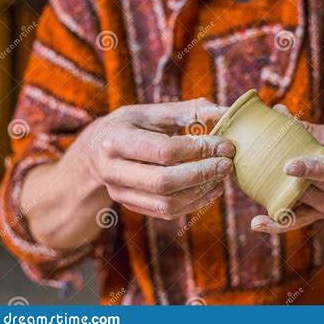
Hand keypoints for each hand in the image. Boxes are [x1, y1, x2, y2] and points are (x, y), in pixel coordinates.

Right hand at [86, 98, 234, 218]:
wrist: (97, 150)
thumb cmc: (130, 126)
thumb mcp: (153, 112)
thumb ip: (188, 111)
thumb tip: (225, 113)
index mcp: (116, 140)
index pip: (164, 150)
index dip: (199, 149)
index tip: (226, 145)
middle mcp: (112, 170)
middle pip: (163, 182)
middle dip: (201, 174)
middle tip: (227, 165)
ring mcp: (119, 193)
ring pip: (166, 203)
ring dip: (200, 192)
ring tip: (221, 177)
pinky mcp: (131, 206)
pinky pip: (166, 212)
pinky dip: (194, 203)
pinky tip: (211, 189)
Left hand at [251, 106, 323, 232]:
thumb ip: (309, 130)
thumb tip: (277, 112)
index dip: (311, 168)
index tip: (288, 166)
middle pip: (309, 185)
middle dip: (281, 173)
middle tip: (253, 157)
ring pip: (298, 198)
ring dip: (274, 186)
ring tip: (248, 171)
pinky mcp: (322, 216)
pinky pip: (297, 221)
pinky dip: (277, 223)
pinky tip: (257, 224)